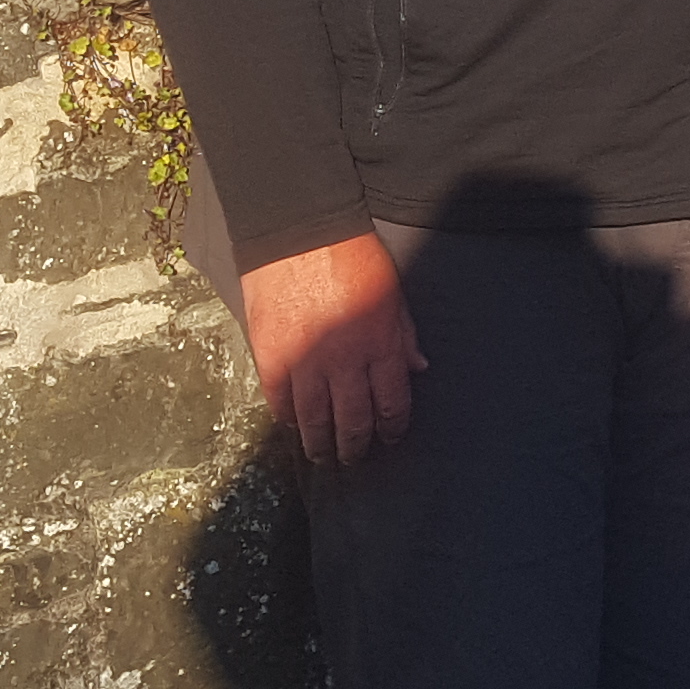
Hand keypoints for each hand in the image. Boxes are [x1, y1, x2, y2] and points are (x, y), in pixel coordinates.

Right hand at [240, 233, 422, 464]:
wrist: (298, 231)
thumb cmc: (352, 255)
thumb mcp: (392, 291)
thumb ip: (404, 334)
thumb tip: (418, 368)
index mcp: (380, 343)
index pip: (392, 403)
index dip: (392, 427)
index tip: (390, 436)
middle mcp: (344, 360)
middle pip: (353, 420)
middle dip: (356, 445)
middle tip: (354, 457)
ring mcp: (305, 361)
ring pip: (314, 420)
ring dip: (320, 443)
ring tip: (322, 455)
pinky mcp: (271, 355)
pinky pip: (280, 400)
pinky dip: (287, 417)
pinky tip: (293, 424)